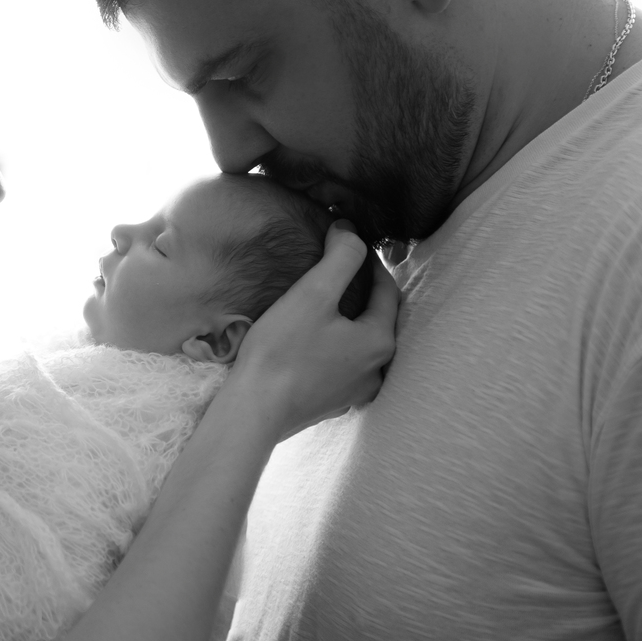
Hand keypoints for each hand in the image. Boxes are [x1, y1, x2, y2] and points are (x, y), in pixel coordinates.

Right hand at [231, 221, 398, 440]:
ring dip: (350, 323)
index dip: (370, 263)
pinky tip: (314, 343)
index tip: (349, 245)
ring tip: (327, 306)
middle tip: (340, 272)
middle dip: (363, 293)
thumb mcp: (312, 293)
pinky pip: (341, 367)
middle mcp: (376, 370)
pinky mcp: (331, 404)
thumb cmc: (282, 351)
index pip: (387, 290)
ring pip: (361, 346)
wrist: (254, 410)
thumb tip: (351, 230)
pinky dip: (334, 348)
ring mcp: (354, 392)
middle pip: (378, 319)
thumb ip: (340, 257)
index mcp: (379, 341)